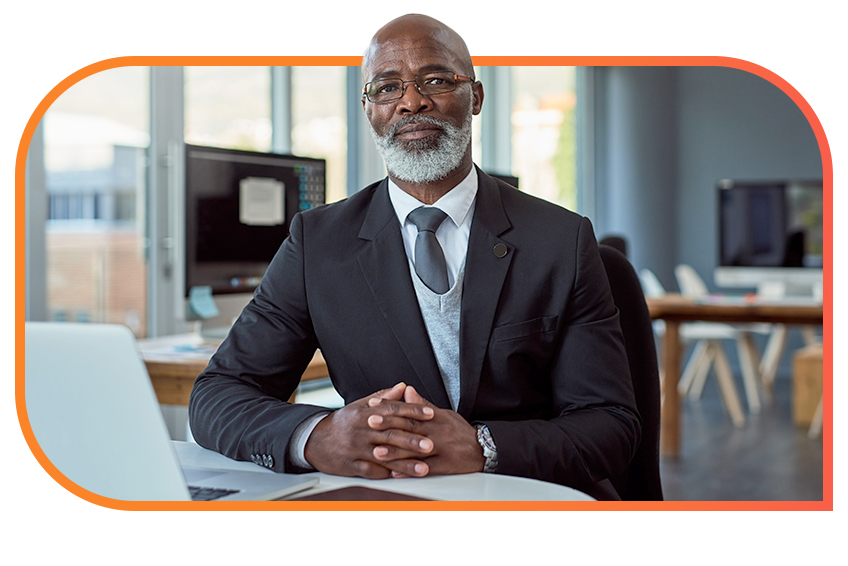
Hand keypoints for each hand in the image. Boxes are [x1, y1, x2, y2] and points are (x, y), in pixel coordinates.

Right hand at [303, 383, 435, 478]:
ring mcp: (356, 449)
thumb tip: (403, 386)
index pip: (393, 410)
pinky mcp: (351, 466)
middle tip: (432, 444)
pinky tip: (402, 477)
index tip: (431, 413)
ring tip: (424, 467)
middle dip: (413, 440)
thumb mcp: (359, 406)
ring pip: (384, 456)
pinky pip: (371, 471)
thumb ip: (383, 398)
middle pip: (391, 434)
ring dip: (405, 463)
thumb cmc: (342, 423)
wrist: (314, 440)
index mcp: (365, 414)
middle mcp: (361, 431)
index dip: (413, 411)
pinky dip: (387, 474)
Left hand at [367, 386, 484, 476]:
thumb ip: (422, 404)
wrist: (483, 449)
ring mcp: (441, 450)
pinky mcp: (445, 465)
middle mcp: (437, 432)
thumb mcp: (443, 413)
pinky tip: (395, 473)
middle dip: (389, 425)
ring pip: (415, 451)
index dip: (391, 407)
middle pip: (410, 427)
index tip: (374, 405)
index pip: (410, 410)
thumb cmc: (459, 431)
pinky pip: (425, 469)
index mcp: (435, 418)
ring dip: (395, 452)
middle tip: (370, 423)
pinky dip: (410, 472)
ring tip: (377, 452)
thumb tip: (406, 390)